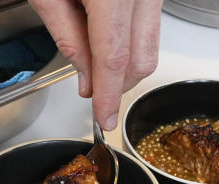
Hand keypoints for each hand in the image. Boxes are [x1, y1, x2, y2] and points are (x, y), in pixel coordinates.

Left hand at [30, 0, 162, 130]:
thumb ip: (67, 37)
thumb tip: (87, 78)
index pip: (114, 58)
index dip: (108, 95)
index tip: (104, 117)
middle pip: (139, 60)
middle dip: (117, 86)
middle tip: (92, 91)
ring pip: (150, 48)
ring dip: (125, 67)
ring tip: (95, 63)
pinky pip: (151, 29)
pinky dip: (131, 45)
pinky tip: (107, 42)